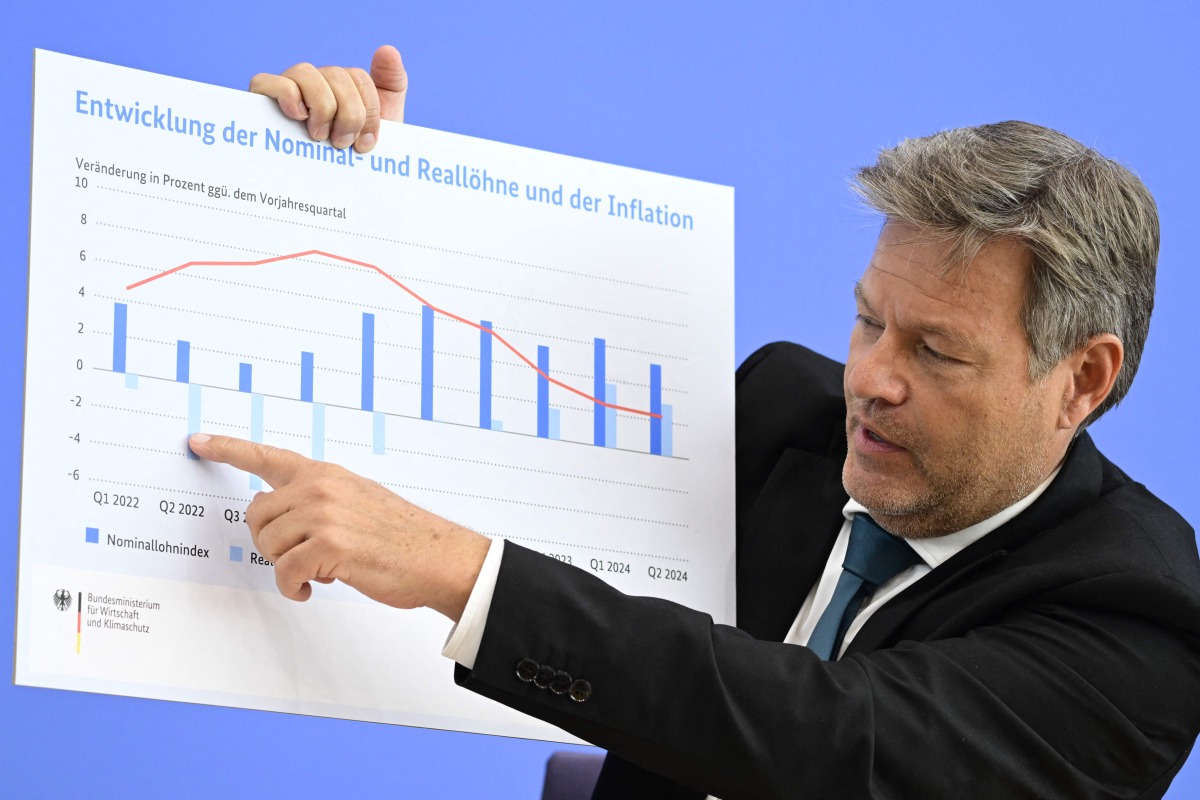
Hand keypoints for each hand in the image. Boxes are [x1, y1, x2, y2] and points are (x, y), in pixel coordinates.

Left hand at [188, 433, 488, 620]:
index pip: (268, 457)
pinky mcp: (329, 546)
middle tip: (299, 557)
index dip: (229, 449)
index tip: (199, 442)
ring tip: (315, 572)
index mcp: (327, 475)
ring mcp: (324, 515)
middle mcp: (321, 488)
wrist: (439, 556)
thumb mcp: (359, 501)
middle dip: (270, 542)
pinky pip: (284, 573)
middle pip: (257, 515)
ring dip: (285, 568)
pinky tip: (313, 588)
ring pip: (267, 544)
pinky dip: (293, 588)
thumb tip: (277, 513)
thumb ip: (319, 500)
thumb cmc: (404, 536)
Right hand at [249, 45, 407, 152]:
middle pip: (336, 75)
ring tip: (320, 137)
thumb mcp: (382, 124)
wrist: (335, 193)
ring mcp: (287, 91)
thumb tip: (387, 49)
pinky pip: (266, 81)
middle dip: (349, 114)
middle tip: (343, 145)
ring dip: (322, 107)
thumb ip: (391, 84)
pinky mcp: (260, 102)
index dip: (369, 110)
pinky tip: (297, 117)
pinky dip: (286, 95)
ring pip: (306, 73)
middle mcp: (315, 84)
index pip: (359, 77)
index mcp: (341, 88)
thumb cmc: (350, 159)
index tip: (367, 144)